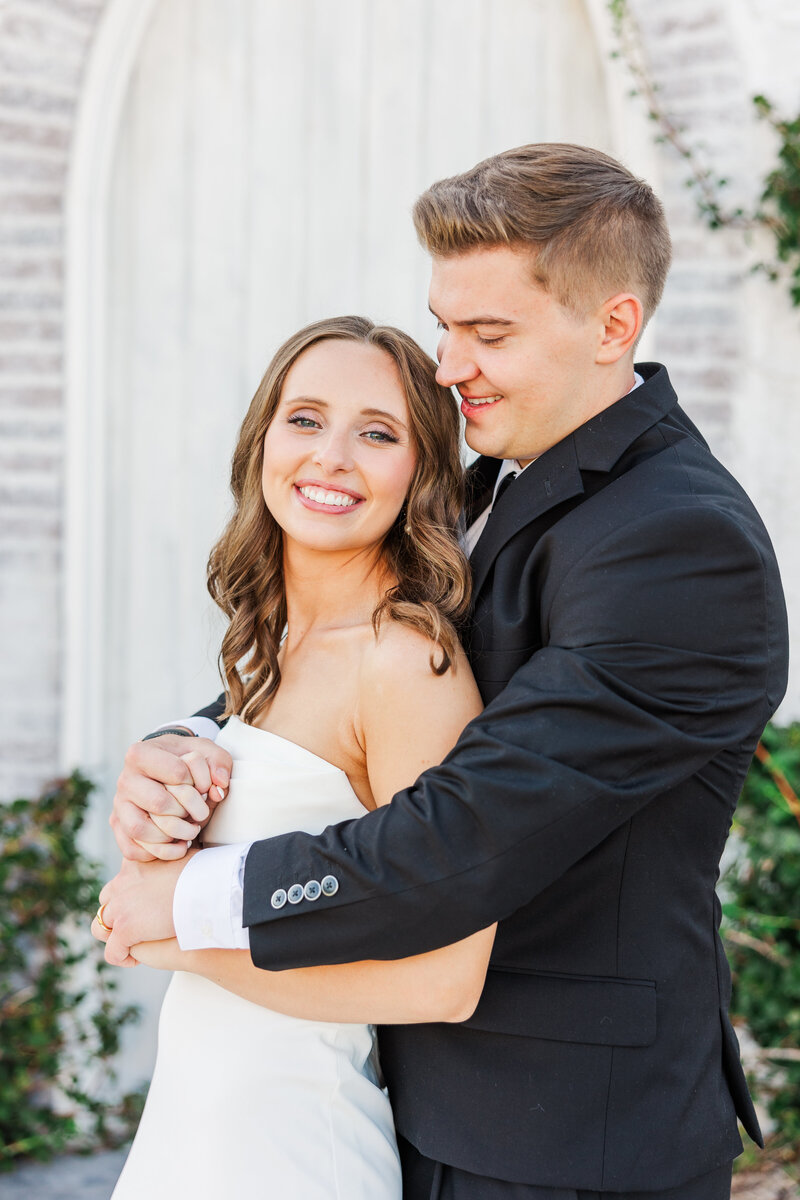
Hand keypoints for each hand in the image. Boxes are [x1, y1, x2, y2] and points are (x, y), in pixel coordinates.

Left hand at [91, 851, 198, 965]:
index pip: (119, 881)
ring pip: (100, 926)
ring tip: (131, 944)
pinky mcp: (125, 929)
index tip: (145, 905)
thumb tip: (180, 852)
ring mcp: (120, 907)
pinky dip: (121, 957)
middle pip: (106, 902)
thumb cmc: (203, 871)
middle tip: (139, 926)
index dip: (128, 895)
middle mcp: (121, 884)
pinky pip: (113, 951)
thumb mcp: (181, 854)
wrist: (205, 887)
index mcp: (133, 863)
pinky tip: (135, 960)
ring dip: (114, 936)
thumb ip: (170, 855)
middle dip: (118, 915)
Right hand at [111, 735, 231, 861]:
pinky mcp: (118, 826)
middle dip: (187, 812)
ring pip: (140, 829)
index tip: (203, 786)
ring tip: (188, 831)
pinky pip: (132, 848)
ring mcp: (119, 804)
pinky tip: (176, 844)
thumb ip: (219, 762)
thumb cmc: (185, 760)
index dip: (199, 783)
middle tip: (200, 813)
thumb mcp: (205, 751)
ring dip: (171, 836)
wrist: (164, 768)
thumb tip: (220, 784)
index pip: (178, 773)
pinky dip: (158, 852)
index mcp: (142, 754)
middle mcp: (125, 779)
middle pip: (159, 803)